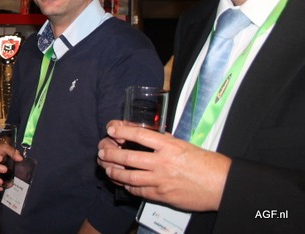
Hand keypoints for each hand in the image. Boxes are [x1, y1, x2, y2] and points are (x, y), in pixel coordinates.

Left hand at [97, 120, 230, 211]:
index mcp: (169, 146)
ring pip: (129, 176)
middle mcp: (163, 162)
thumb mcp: (184, 144)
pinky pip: (139, 191)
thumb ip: (164, 141)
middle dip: (111, 154)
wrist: (222, 185)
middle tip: (102, 151)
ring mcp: (161, 180)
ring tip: (107, 168)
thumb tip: (146, 137)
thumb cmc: (206, 163)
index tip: (111, 128)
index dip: (122, 130)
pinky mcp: (162, 195)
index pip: (139, 134)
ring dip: (114, 172)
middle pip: (128, 157)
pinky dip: (128, 186)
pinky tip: (123, 183)